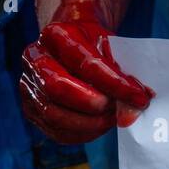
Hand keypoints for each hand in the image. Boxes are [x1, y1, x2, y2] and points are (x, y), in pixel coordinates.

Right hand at [19, 0, 152, 144]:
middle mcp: (35, 57)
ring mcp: (29, 84)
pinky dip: (82, 134)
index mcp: (57, 34)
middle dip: (91, 105)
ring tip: (112, 119)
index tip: (139, 97)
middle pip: (56, 88)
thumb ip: (124, 72)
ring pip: (53, 114)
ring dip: (89, 123)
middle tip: (117, 111)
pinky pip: (55, 131)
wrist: (70, 43)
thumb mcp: (111, 46)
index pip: (84, 63)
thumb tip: (138, 104)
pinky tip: (99, 126)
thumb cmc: (93, 45)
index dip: (114, 84)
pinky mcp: (31, 108)